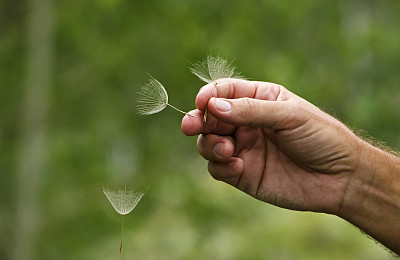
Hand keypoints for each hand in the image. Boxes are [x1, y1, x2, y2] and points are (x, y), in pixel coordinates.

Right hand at [181, 79, 361, 213]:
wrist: (340, 177)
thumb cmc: (320, 137)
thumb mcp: (289, 115)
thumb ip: (250, 110)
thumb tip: (212, 106)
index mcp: (259, 100)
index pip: (224, 92)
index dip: (209, 95)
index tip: (202, 103)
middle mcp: (246, 123)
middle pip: (209, 118)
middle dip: (198, 121)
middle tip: (191, 126)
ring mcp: (243, 148)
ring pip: (208, 143)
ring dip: (209, 145)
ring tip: (227, 150)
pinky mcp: (242, 173)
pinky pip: (217, 168)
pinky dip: (220, 166)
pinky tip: (239, 165)